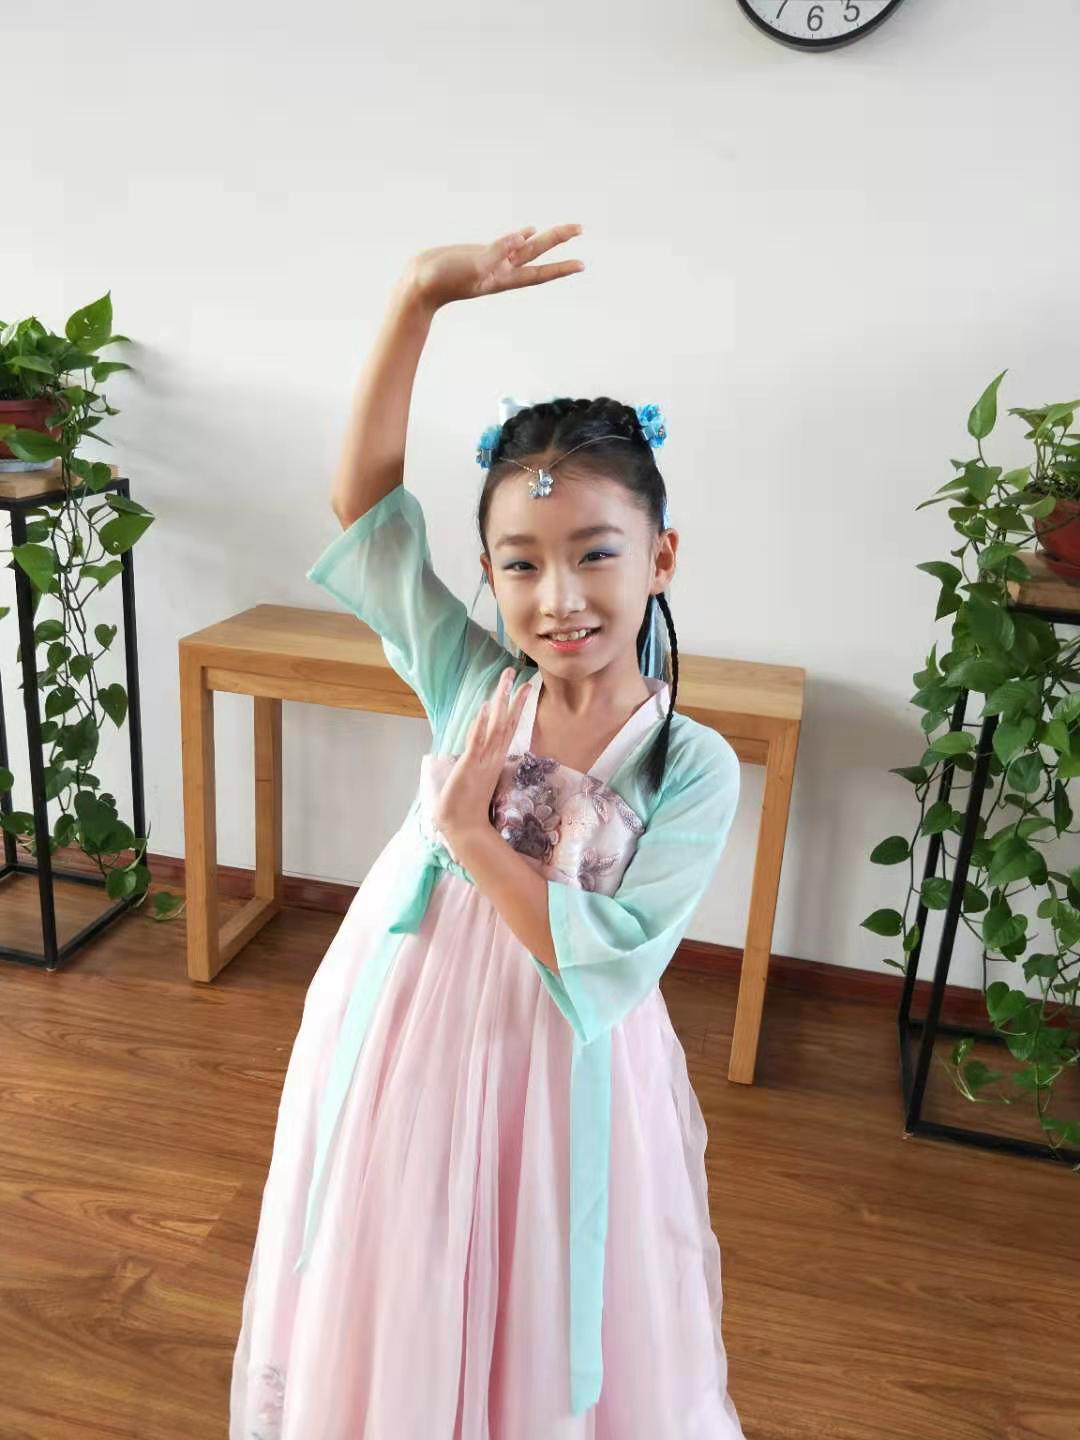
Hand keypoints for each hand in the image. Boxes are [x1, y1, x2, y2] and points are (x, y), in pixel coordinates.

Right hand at [405, 225, 584, 310]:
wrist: (419, 284)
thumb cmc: (443, 279)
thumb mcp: (473, 264)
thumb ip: (498, 250)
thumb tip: (524, 235)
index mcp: (502, 278)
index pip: (538, 272)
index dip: (561, 268)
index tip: (582, 264)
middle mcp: (501, 271)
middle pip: (537, 253)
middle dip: (558, 241)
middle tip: (580, 228)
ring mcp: (491, 262)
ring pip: (524, 247)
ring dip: (544, 239)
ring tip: (564, 230)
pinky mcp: (480, 254)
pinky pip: (506, 243)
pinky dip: (519, 236)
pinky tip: (528, 231)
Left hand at [434, 667, 530, 848]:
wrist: (463, 826)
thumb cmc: (467, 803)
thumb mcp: (474, 773)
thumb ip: (479, 756)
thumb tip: (480, 741)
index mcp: (495, 757)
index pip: (510, 726)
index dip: (517, 705)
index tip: (525, 686)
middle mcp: (493, 755)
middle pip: (507, 720)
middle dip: (511, 695)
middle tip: (515, 671)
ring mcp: (483, 759)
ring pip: (496, 726)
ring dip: (501, 702)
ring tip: (506, 681)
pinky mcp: (470, 765)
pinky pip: (479, 741)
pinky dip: (483, 724)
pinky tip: (488, 707)